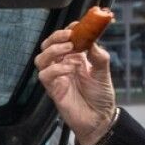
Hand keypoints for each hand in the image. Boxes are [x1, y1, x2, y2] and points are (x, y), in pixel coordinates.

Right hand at [35, 29, 115, 144]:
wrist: (99, 118)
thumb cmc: (100, 96)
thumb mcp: (103, 71)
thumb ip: (98, 56)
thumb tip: (92, 40)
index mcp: (74, 57)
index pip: (64, 39)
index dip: (68, 29)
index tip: (77, 25)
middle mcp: (62, 65)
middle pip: (47, 45)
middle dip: (56, 37)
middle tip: (69, 36)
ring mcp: (56, 77)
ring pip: (41, 58)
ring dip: (53, 50)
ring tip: (69, 49)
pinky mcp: (53, 89)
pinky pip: (45, 75)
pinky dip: (56, 68)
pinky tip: (70, 69)